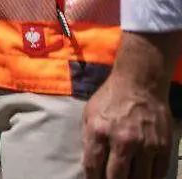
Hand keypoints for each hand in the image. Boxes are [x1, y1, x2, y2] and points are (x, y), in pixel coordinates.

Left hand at [82, 33, 177, 178]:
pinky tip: (143, 177)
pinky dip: (150, 178)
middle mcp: (123, 140)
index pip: (93, 167)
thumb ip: (88, 139)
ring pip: (139, 178)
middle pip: (116, 177)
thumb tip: (90, 163)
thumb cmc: (110, 98)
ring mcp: (145, 144)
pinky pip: (158, 172)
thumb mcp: (90, 114)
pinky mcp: (162, 145)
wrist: (140, 83)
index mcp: (100, 132)